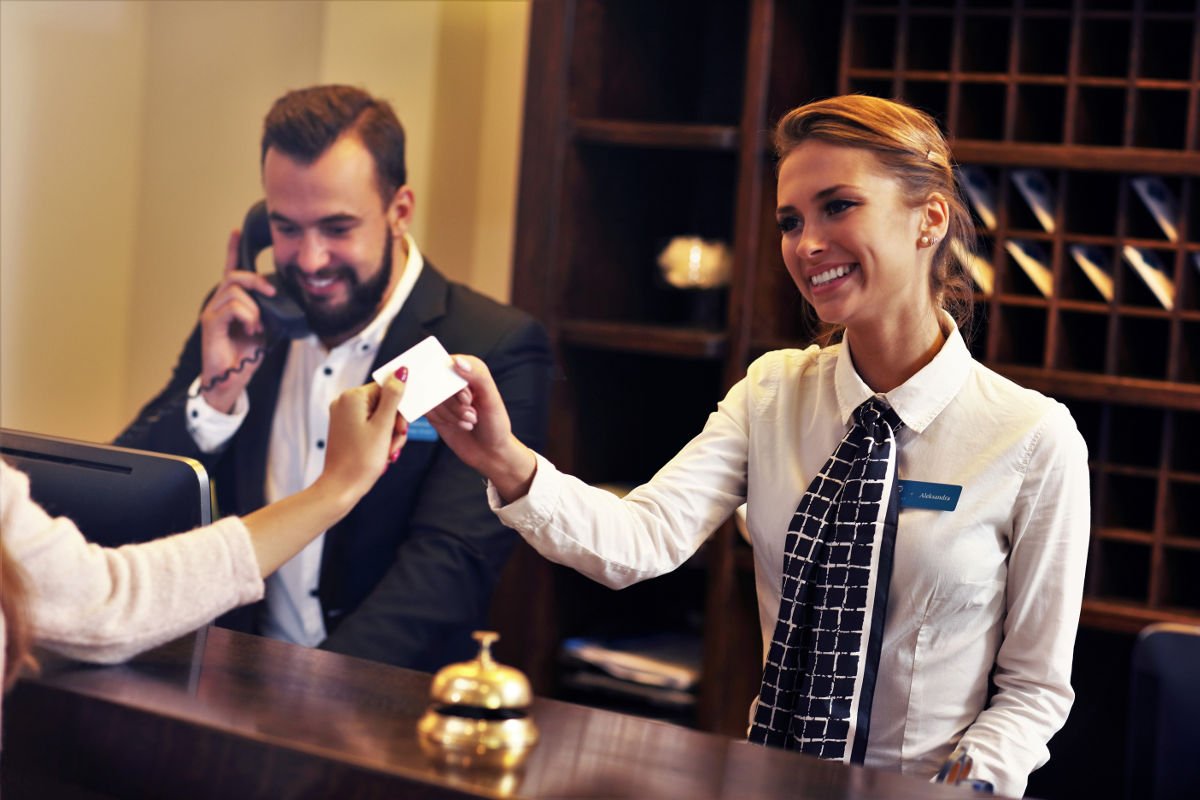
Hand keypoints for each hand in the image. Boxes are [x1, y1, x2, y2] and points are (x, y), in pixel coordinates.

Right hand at [197, 229, 278, 412]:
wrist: (231, 379)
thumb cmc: (244, 355)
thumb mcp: (264, 328)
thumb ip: (268, 311)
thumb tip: (279, 301)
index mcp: (231, 302)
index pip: (230, 270)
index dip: (232, 250)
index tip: (236, 232)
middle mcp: (218, 302)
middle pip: (236, 276)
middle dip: (258, 281)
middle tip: (271, 295)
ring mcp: (212, 311)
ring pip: (236, 291)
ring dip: (254, 308)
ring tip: (257, 326)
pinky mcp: (210, 322)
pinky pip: (233, 307)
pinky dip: (248, 316)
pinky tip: (251, 329)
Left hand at [320, 372, 408, 504]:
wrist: (341, 488)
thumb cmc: (361, 460)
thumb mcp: (383, 426)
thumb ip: (394, 397)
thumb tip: (401, 372)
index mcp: (352, 397)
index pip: (386, 388)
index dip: (399, 408)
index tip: (402, 426)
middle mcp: (344, 402)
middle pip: (384, 403)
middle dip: (394, 424)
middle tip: (395, 441)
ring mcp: (343, 416)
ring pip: (379, 416)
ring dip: (389, 434)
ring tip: (388, 452)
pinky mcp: (345, 428)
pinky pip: (370, 425)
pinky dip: (380, 438)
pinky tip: (382, 453)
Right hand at [426, 355, 535, 502]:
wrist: (490, 452)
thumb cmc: (495, 424)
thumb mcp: (491, 399)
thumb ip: (478, 376)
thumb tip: (457, 361)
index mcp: (470, 370)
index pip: (450, 364)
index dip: (455, 383)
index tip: (468, 399)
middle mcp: (454, 381)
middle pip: (438, 382)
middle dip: (454, 403)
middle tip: (472, 415)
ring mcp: (442, 396)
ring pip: (431, 397)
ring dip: (450, 414)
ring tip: (469, 422)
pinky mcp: (433, 410)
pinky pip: (425, 409)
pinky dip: (441, 419)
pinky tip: (456, 425)